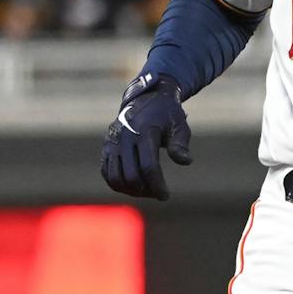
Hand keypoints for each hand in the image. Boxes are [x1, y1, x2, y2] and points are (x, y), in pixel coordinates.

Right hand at [99, 72, 191, 199]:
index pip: (148, 166)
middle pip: (131, 176)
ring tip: (146, 190)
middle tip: (157, 192)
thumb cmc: (167, 115)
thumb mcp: (179, 125)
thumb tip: (186, 162)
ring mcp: (112, 142)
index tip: (165, 196)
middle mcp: (125, 137)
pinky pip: (106, 173)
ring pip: (115, 178)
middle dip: (146, 190)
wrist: (147, 98)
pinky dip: (118, 184)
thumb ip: (181, 144)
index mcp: (144, 131)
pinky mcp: (106, 147)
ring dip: (131, 191)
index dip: (157, 186)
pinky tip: (134, 185)